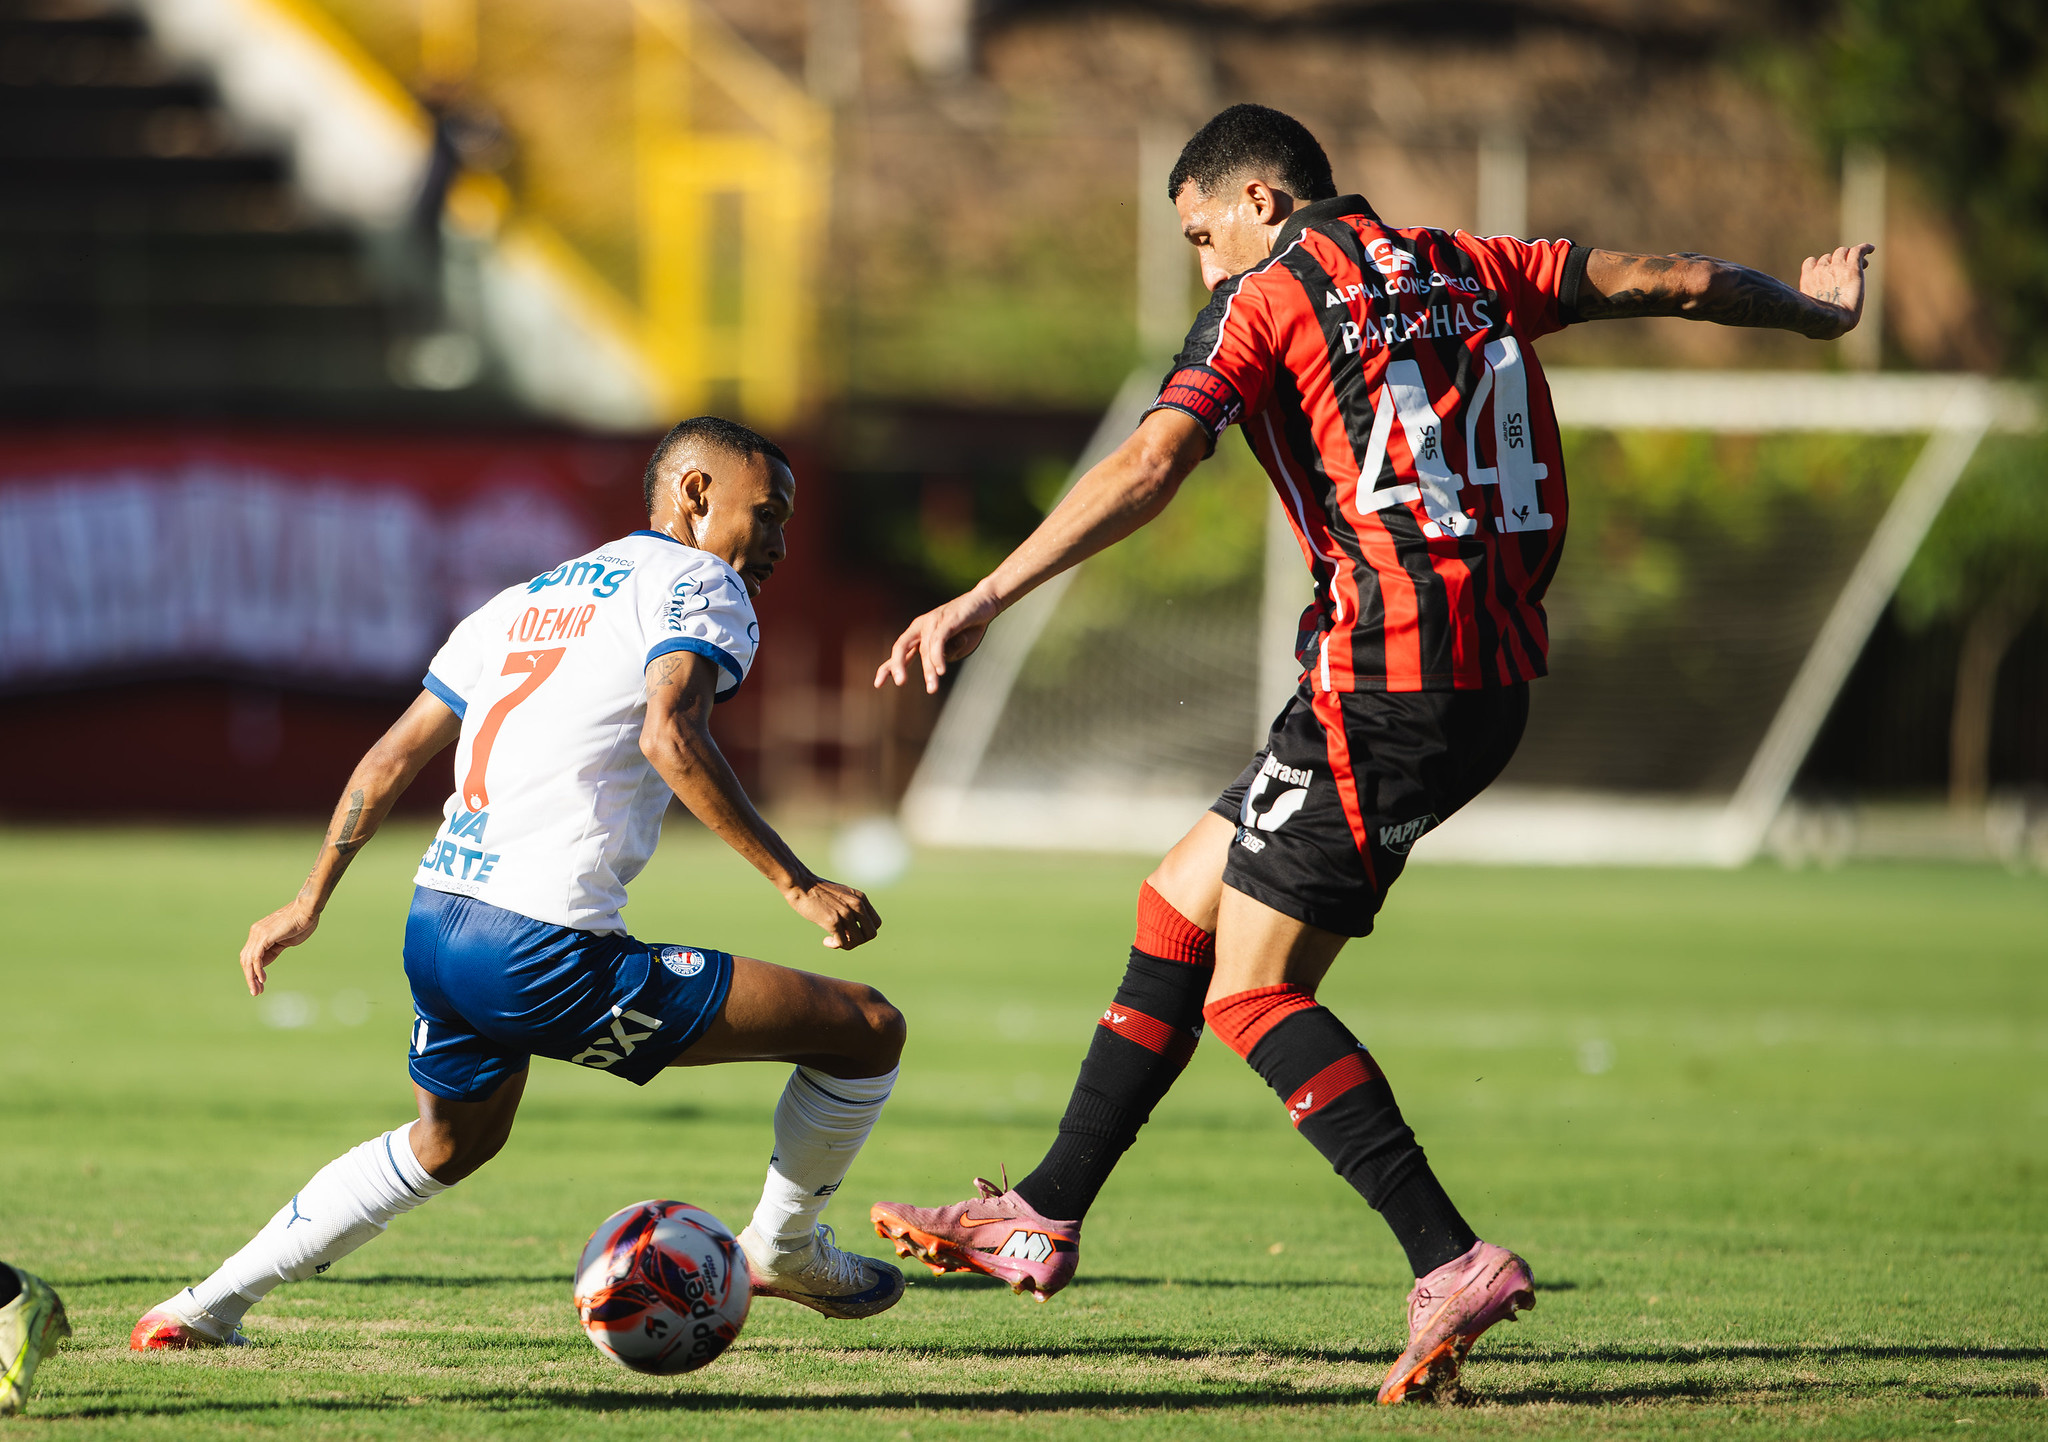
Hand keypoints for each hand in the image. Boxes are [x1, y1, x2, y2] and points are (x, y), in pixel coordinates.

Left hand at [240, 900, 319, 995]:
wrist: (307, 911)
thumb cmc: (302, 924)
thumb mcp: (286, 941)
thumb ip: (274, 950)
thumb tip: (263, 963)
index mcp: (260, 933)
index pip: (251, 956)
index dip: (253, 971)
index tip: (260, 984)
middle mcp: (255, 933)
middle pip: (246, 959)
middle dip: (250, 977)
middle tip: (256, 991)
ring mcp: (258, 934)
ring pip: (248, 960)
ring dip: (251, 977)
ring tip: (257, 990)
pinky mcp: (264, 937)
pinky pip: (256, 957)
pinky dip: (257, 970)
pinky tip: (262, 979)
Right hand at [786, 878, 881, 949]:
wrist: (800, 884)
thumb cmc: (817, 892)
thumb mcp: (842, 896)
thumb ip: (852, 909)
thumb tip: (854, 931)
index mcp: (860, 898)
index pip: (876, 923)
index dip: (865, 931)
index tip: (851, 931)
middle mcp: (856, 905)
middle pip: (871, 934)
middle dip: (858, 941)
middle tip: (844, 938)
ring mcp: (846, 913)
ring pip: (857, 941)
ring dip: (846, 945)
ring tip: (833, 940)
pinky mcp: (833, 921)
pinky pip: (843, 943)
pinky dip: (835, 945)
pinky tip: (825, 940)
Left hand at [874, 586, 1001, 694]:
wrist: (985, 603)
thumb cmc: (969, 627)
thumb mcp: (956, 649)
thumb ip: (944, 657)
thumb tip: (936, 665)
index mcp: (919, 635)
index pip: (900, 652)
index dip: (887, 668)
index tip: (878, 684)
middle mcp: (921, 627)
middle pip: (902, 646)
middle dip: (898, 665)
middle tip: (900, 683)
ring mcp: (933, 621)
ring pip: (925, 649)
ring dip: (929, 670)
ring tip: (933, 688)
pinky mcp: (947, 620)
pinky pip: (938, 640)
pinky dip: (938, 656)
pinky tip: (940, 670)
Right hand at [1799, 243, 1872, 339]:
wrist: (1831, 319)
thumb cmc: (1820, 324)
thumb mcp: (1810, 317)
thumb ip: (1813, 315)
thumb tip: (1811, 333)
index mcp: (1808, 280)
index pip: (1811, 263)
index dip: (1821, 264)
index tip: (1828, 272)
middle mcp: (1821, 270)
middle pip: (1829, 257)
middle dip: (1838, 261)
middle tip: (1849, 270)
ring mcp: (1836, 267)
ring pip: (1843, 252)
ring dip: (1851, 255)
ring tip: (1862, 264)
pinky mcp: (1851, 269)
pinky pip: (1858, 250)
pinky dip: (1865, 248)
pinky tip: (1871, 249)